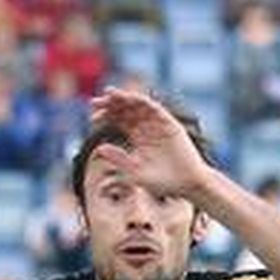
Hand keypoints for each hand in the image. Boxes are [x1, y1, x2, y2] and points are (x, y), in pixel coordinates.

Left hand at [87, 87, 211, 200]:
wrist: (186, 184)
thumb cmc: (162, 182)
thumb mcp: (134, 171)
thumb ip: (118, 159)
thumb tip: (98, 149)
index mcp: (137, 138)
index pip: (119, 121)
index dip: (106, 116)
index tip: (92, 118)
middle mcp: (147, 128)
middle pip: (126, 111)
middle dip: (110, 105)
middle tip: (94, 102)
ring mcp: (159, 125)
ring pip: (139, 107)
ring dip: (124, 99)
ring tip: (109, 95)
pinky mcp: (171, 125)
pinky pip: (155, 109)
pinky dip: (143, 102)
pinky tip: (130, 99)